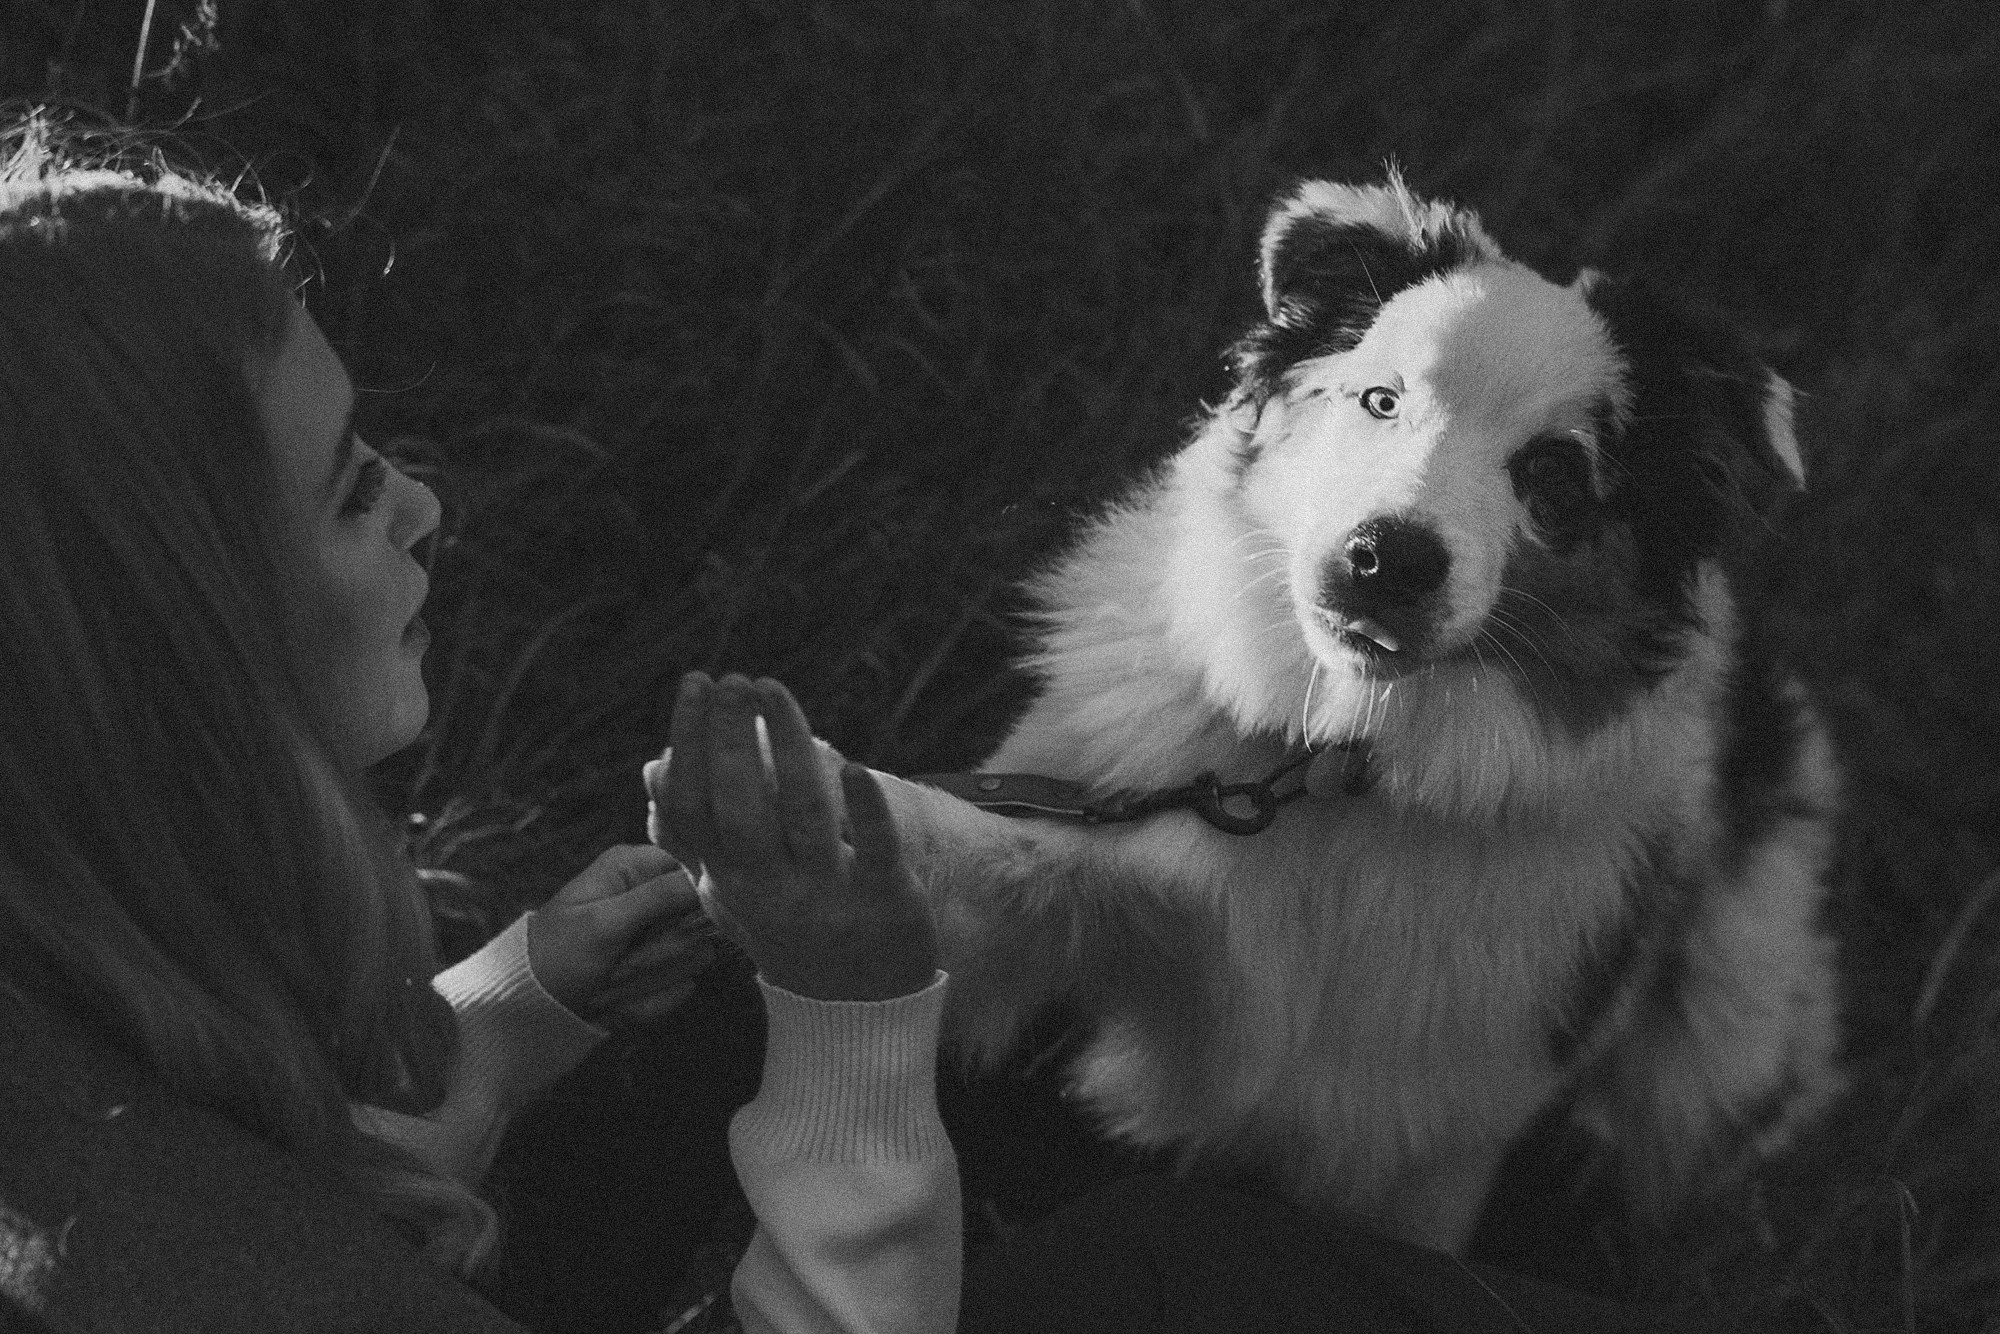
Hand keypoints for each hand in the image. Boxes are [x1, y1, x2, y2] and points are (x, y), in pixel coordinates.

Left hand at [528, 844, 717, 1025]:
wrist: (526, 1006)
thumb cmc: (556, 954)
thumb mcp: (604, 923)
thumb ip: (659, 897)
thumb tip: (711, 878)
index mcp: (633, 867)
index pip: (694, 869)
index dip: (694, 896)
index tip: (680, 920)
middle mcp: (648, 896)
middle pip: (697, 920)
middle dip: (664, 950)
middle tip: (626, 960)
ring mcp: (654, 936)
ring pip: (691, 958)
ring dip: (653, 978)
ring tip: (614, 981)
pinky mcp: (654, 971)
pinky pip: (674, 988)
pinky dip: (647, 1001)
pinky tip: (617, 1000)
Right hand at [647, 671, 937, 1001]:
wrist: (855, 1014)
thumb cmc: (790, 930)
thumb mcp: (732, 891)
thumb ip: (695, 834)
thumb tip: (653, 770)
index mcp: (730, 880)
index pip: (694, 807)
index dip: (690, 742)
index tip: (695, 683)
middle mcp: (770, 888)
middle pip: (740, 808)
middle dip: (730, 740)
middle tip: (733, 681)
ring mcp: (827, 895)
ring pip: (804, 814)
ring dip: (789, 749)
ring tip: (776, 692)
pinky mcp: (884, 900)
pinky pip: (873, 850)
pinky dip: (864, 809)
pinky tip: (852, 765)